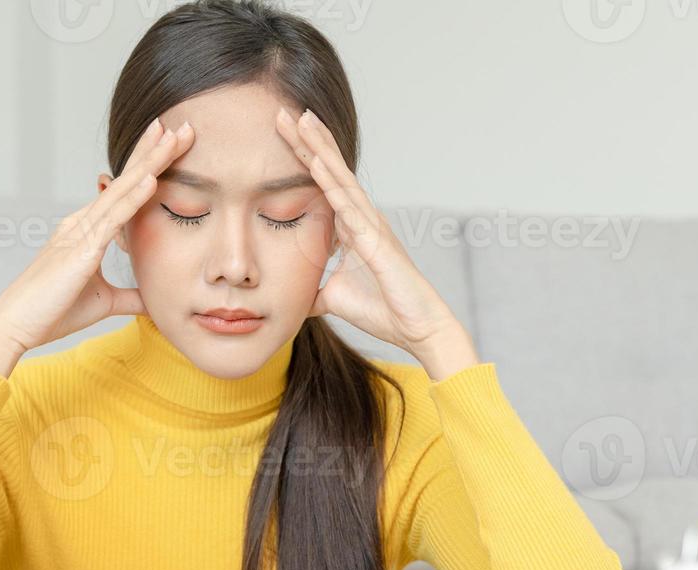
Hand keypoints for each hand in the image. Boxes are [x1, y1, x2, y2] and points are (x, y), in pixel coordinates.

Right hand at [0, 117, 196, 376]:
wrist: (16, 325)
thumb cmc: (52, 312)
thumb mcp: (104, 302)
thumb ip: (131, 296)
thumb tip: (155, 300)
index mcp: (87, 230)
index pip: (126, 192)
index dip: (149, 166)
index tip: (173, 144)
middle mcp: (83, 222)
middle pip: (126, 180)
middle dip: (155, 151)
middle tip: (181, 125)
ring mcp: (79, 231)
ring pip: (122, 190)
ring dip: (150, 162)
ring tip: (172, 136)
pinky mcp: (80, 249)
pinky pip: (111, 219)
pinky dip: (133, 198)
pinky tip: (152, 179)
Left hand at [275, 106, 475, 376]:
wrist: (416, 329)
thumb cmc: (383, 311)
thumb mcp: (333, 299)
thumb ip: (312, 291)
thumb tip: (289, 299)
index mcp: (352, 228)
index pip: (321, 186)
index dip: (302, 159)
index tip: (280, 134)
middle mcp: (362, 218)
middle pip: (329, 171)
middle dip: (306, 141)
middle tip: (283, 111)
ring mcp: (370, 224)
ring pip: (339, 177)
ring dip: (318, 148)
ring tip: (300, 119)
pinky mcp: (375, 239)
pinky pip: (348, 204)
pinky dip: (331, 181)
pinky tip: (316, 160)